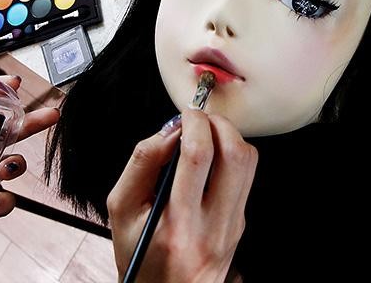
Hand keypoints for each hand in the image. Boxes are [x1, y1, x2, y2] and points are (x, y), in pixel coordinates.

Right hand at [108, 109, 257, 282]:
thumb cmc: (139, 255)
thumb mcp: (122, 210)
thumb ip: (142, 163)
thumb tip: (169, 129)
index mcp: (178, 224)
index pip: (198, 156)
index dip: (194, 123)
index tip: (184, 115)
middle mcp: (212, 225)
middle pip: (234, 154)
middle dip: (218, 123)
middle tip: (199, 120)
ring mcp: (232, 226)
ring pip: (248, 163)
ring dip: (229, 136)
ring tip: (206, 134)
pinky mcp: (240, 223)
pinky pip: (246, 178)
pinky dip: (231, 156)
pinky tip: (212, 158)